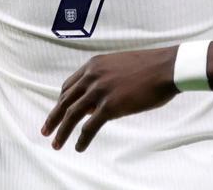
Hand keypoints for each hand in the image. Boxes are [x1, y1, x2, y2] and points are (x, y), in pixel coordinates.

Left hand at [41, 47, 179, 151]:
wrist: (167, 67)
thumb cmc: (149, 67)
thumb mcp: (120, 66)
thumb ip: (104, 79)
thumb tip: (95, 102)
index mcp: (94, 65)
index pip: (69, 86)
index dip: (61, 102)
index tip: (57, 113)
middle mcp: (92, 76)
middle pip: (65, 101)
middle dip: (53, 118)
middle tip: (45, 131)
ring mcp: (100, 91)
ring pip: (72, 115)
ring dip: (62, 132)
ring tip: (56, 144)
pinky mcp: (110, 106)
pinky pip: (89, 127)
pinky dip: (81, 139)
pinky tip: (78, 147)